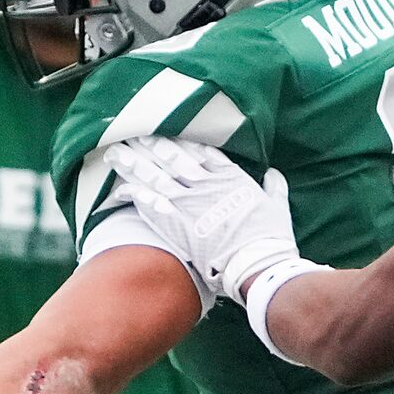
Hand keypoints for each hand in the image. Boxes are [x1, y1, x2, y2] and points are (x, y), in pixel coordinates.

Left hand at [102, 139, 299, 301]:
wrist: (257, 263)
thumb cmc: (270, 237)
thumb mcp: (277, 205)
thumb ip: (274, 186)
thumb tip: (274, 173)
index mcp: (229, 175)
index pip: (199, 149)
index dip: (179, 139)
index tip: (165, 130)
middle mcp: (205, 184)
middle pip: (171, 157)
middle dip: (150, 144)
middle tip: (131, 134)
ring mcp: (188, 203)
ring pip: (155, 176)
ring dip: (133, 164)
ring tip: (115, 154)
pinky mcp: (176, 225)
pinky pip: (150, 205)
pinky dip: (135, 195)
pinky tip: (121, 188)